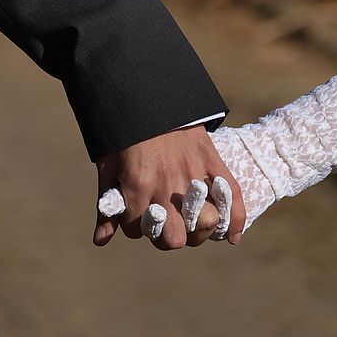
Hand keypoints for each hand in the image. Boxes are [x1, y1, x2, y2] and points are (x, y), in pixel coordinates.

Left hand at [93, 125, 245, 249]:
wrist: (148, 94)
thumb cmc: (124, 133)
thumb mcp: (108, 167)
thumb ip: (107, 206)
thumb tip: (101, 241)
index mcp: (137, 186)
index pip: (137, 231)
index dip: (136, 227)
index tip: (137, 215)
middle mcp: (166, 186)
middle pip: (174, 238)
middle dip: (167, 237)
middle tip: (167, 225)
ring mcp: (192, 175)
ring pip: (203, 224)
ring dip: (197, 231)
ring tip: (193, 226)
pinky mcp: (211, 162)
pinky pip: (231, 197)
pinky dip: (235, 221)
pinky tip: (232, 237)